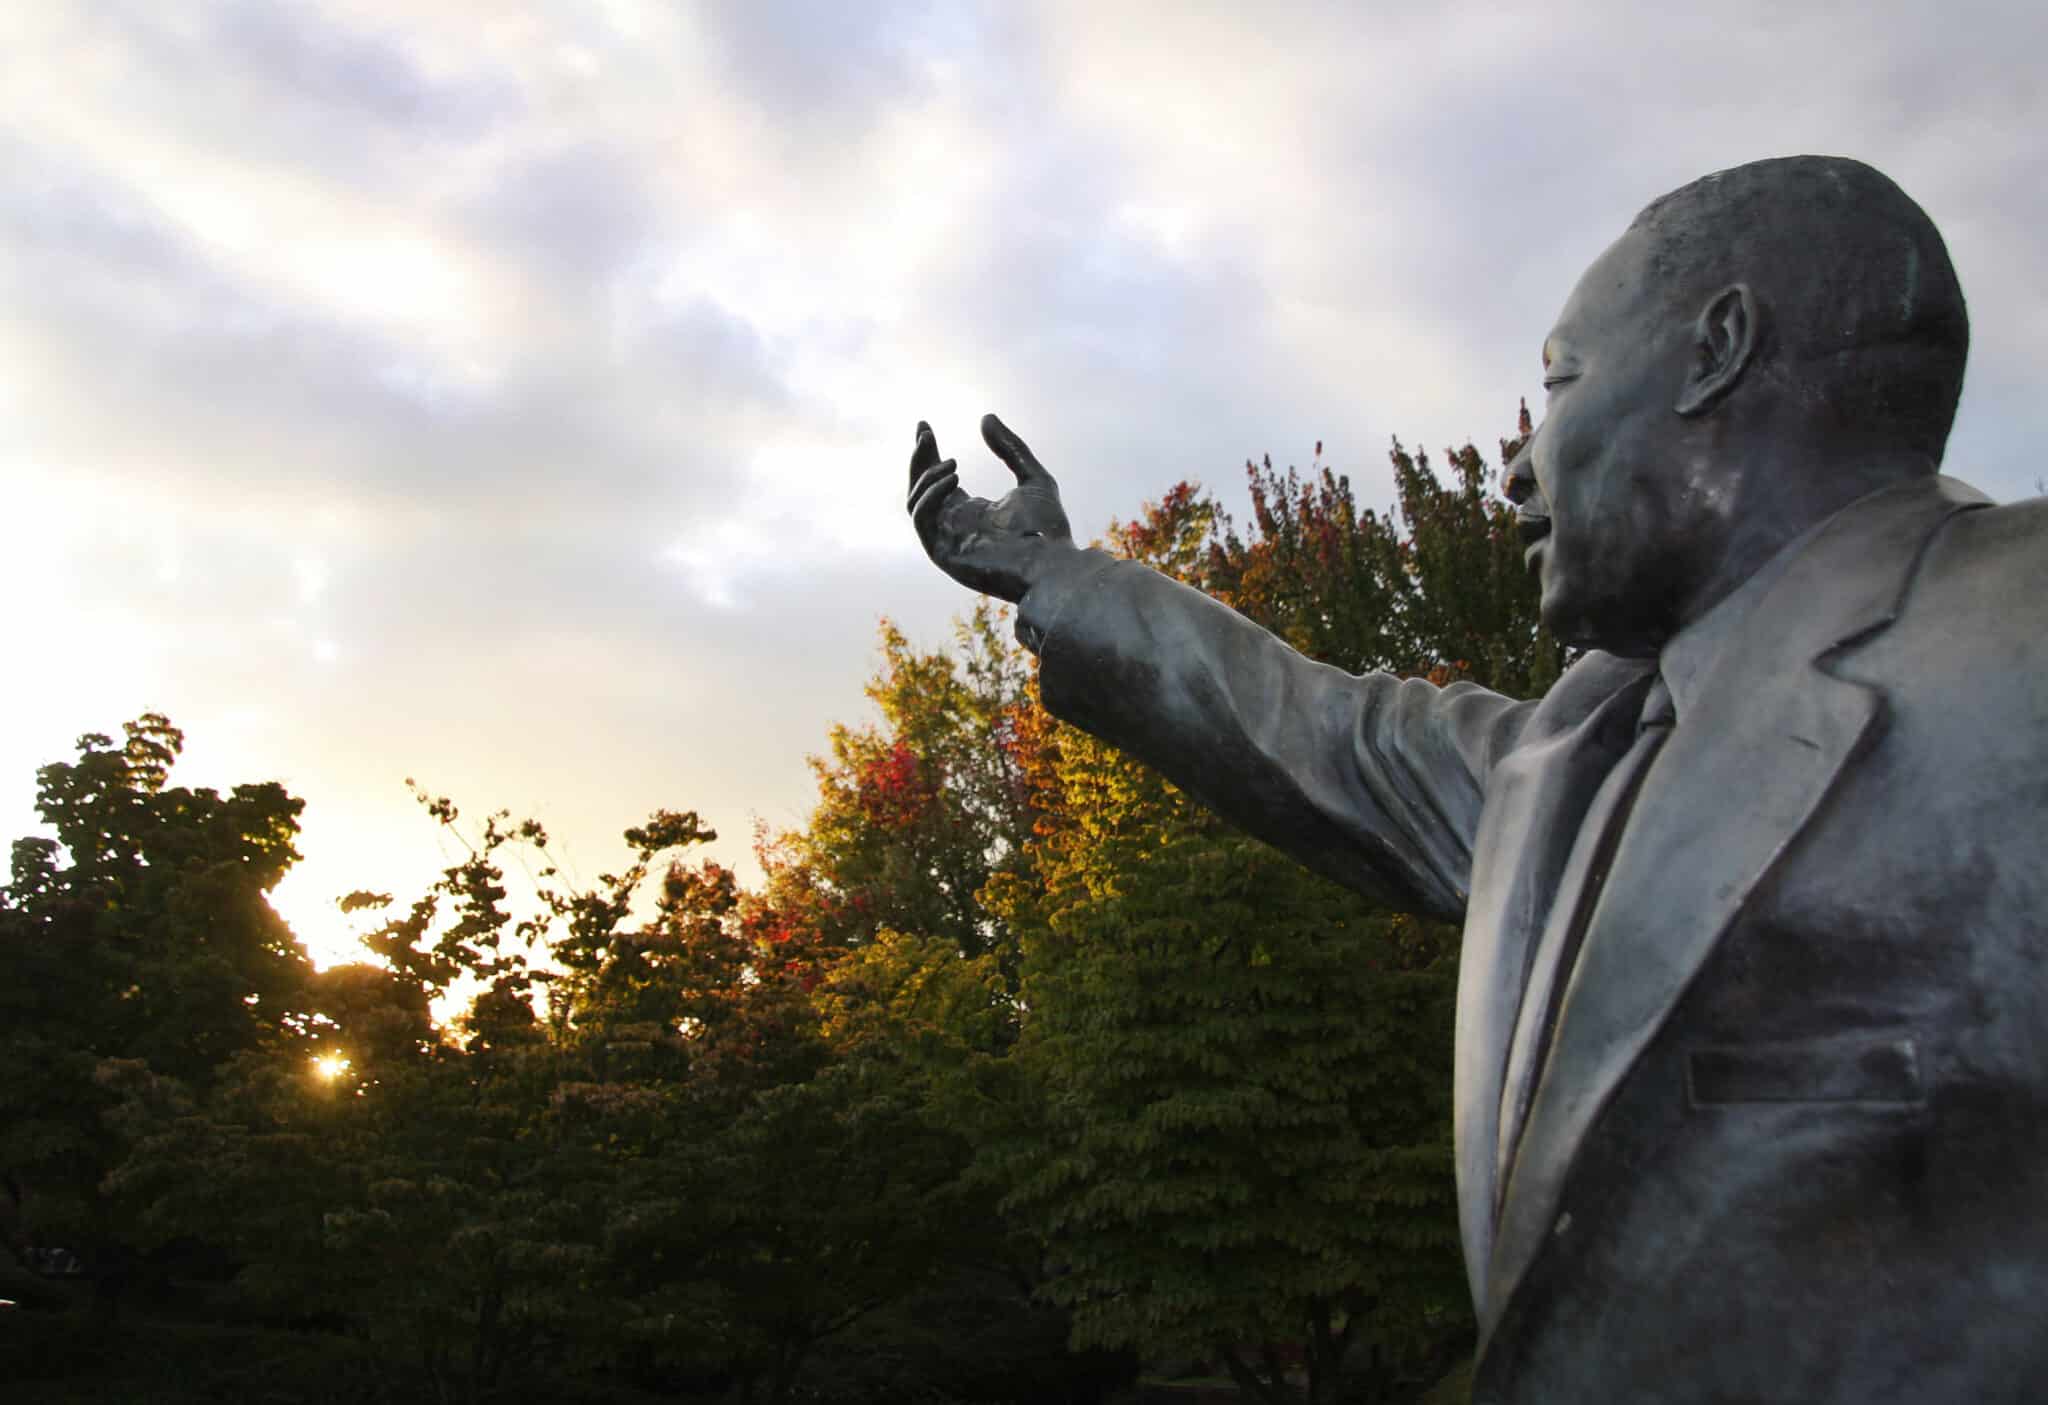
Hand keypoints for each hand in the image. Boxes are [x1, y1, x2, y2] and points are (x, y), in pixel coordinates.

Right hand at [907, 414, 1073, 601]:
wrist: (1053, 566)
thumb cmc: (1048, 530)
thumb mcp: (1033, 478)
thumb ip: (1011, 449)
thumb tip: (986, 417)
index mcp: (970, 511)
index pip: (937, 480)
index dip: (928, 453)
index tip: (924, 426)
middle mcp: (953, 526)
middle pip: (919, 489)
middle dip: (920, 459)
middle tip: (926, 433)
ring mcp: (946, 541)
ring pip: (916, 504)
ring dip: (927, 477)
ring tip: (953, 463)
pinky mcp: (943, 555)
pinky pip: (923, 520)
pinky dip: (931, 495)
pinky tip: (952, 477)